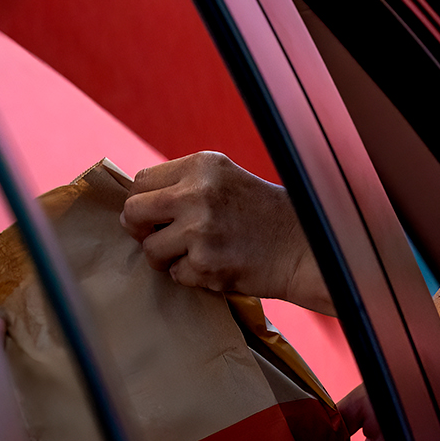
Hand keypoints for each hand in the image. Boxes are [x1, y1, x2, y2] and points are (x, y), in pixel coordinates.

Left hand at [119, 152, 331, 313]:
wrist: (306, 248)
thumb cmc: (267, 216)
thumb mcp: (228, 181)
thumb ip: (187, 185)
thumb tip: (134, 205)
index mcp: (204, 165)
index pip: (141, 181)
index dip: (145, 201)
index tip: (158, 215)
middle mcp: (198, 192)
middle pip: (132, 211)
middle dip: (140, 229)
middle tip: (158, 237)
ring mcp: (200, 229)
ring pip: (150, 249)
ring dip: (168, 257)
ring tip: (199, 253)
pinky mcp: (205, 262)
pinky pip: (176, 274)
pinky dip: (193, 275)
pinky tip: (220, 265)